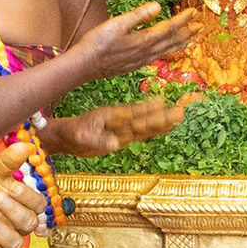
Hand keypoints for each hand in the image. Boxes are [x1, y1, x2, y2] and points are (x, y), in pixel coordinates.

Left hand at [0, 142, 47, 247]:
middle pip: (28, 222)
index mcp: (26, 203)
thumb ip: (9, 161)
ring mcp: (7, 238)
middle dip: (12, 210)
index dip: (28, 197)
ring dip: (0, 229)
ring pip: (15, 242)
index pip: (39, 204)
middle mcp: (21, 222)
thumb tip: (26, 145)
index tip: (13, 186)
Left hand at [58, 98, 185, 157]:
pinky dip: (153, 131)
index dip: (148, 110)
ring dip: (161, 123)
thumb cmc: (73, 133)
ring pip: (145, 126)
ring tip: (178, 117)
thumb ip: (99, 139)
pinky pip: (140, 134)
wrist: (66, 136)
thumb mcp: (83, 137)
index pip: (133, 114)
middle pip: (144, 119)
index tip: (163, 104)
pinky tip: (164, 128)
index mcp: (111, 116)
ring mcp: (122, 129)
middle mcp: (120, 121)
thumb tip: (116, 143)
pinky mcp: (122, 137)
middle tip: (180, 112)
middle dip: (162, 116)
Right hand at [72, 2, 198, 80]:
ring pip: (166, 50)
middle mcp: (146, 52)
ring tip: (190, 39)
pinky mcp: (134, 64)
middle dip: (187, 32)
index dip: (183, 20)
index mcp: (144, 40)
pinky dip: (168, 51)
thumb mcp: (117, 24)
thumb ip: (138, 15)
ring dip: (180, 43)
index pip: (169, 28)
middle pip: (172, 41)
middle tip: (200, 26)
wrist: (84, 66)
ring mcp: (141, 60)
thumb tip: (158, 6)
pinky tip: (166, 51)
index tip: (194, 11)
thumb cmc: (98, 43)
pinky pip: (158, 56)